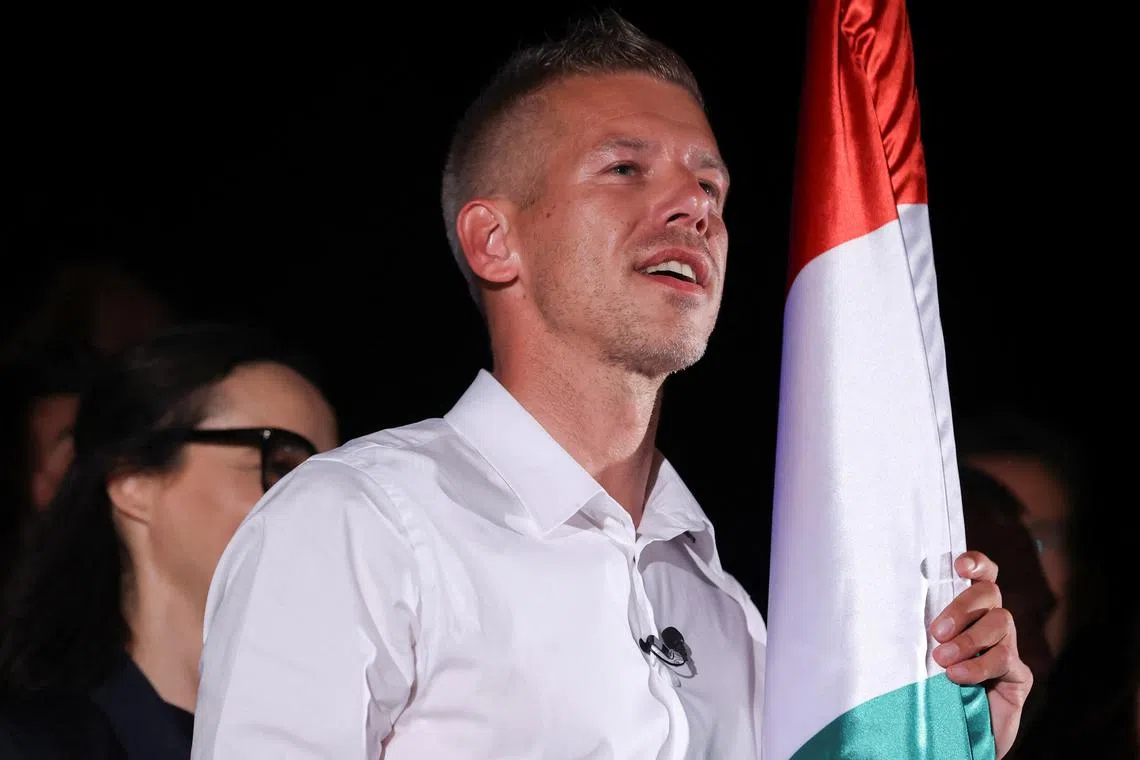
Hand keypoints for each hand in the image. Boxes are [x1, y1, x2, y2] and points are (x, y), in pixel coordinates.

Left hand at [930, 551, 1032, 758]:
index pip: (981, 575)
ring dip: (969, 638)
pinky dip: (978, 665)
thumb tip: (887, 606)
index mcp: (967, 612)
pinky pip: (1005, 659)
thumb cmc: (926, 688)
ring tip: (943, 659)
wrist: (952, 736)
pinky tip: (957, 676)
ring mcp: (1008, 648)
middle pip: (989, 594)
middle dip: (963, 606)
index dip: (976, 563)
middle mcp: (991, 624)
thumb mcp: (916, 654)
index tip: (959, 566)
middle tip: (936, 631)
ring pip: (1000, 623)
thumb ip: (916, 632)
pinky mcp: (1019, 676)